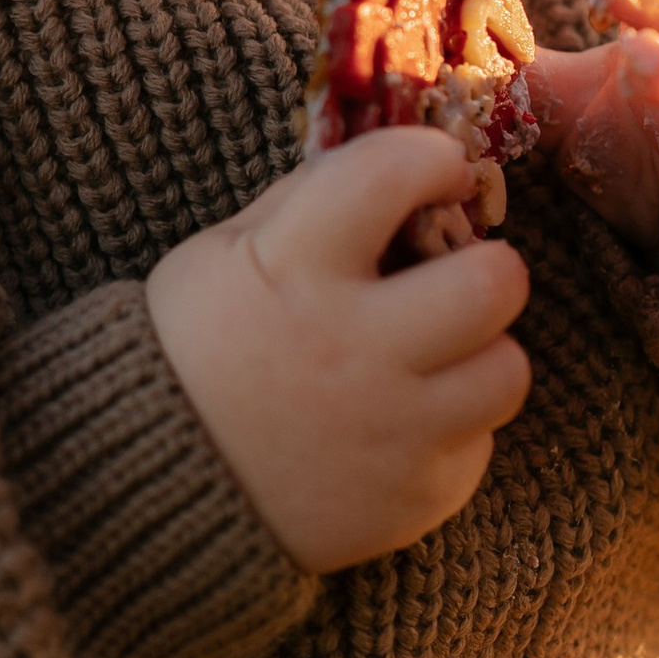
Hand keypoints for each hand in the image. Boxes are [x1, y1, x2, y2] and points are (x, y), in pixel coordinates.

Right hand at [145, 132, 530, 571]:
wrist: (151, 483)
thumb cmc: (194, 349)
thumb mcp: (222, 253)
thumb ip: (309, 204)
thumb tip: (398, 172)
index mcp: (295, 267)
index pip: (396, 173)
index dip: (432, 158)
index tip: (437, 172)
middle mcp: (353, 348)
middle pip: (494, 282)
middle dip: (487, 266)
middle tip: (458, 275)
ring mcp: (390, 431)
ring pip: (507, 370)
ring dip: (480, 353)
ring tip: (437, 355)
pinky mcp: (414, 499)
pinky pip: (476, 446)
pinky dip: (449, 428)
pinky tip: (399, 424)